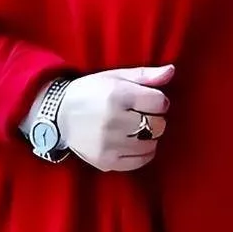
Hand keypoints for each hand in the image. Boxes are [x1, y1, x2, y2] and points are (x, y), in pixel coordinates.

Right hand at [58, 64, 174, 171]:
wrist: (60, 114)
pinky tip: (137, 143)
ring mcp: (108, 144)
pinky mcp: (105, 161)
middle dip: (156, 118)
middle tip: (145, 114)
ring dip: (151, 136)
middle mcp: (113, 120)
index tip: (152, 100)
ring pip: (150, 144)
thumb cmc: (92, 91)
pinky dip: (144, 153)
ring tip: (140, 128)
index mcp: (117, 95)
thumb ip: (146, 75)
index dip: (160, 100)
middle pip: (157, 124)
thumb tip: (172, 70)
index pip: (159, 102)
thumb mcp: (117, 76)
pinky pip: (138, 161)